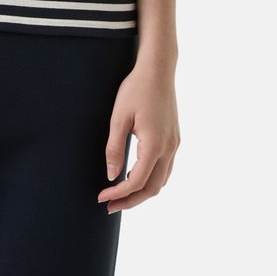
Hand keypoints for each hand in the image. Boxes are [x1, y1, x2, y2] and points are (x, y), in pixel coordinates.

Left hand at [97, 62, 180, 213]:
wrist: (158, 70)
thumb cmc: (136, 89)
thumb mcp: (119, 117)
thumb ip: (114, 148)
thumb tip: (112, 176)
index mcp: (154, 145)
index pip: (137, 181)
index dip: (118, 194)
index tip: (101, 197)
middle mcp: (169, 148)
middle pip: (153, 188)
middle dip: (131, 201)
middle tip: (109, 206)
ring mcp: (174, 144)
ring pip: (162, 181)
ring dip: (142, 192)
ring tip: (121, 195)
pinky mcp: (174, 139)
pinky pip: (166, 169)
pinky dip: (151, 179)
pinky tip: (136, 177)